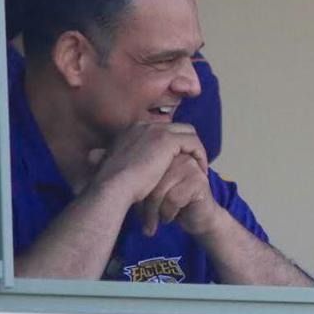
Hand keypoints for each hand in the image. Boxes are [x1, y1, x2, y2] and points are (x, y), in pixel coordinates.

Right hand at [88, 123, 207, 207]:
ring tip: (200, 166)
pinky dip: (199, 154)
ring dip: (196, 149)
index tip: (179, 161)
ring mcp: (155, 130)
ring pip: (187, 132)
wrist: (112, 188)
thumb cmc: (113, 185)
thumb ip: (124, 160)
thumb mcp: (116, 167)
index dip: (173, 144)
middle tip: (194, 161)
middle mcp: (143, 126)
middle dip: (187, 143)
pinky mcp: (167, 139)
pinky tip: (201, 169)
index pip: (161, 130)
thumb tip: (112, 161)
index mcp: (132, 131)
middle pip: (176, 128)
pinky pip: (193, 142)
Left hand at [141, 152, 220, 236]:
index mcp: (164, 153)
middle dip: (145, 205)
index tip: (139, 210)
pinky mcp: (198, 180)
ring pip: (159, 191)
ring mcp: (190, 166)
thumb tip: (112, 185)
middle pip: (149, 181)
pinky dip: (168, 213)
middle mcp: (178, 156)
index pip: (141, 171)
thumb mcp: (150, 190)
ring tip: (158, 220)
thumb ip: (139, 181)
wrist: (198, 218)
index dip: (138, 193)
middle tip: (146, 221)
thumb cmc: (172, 204)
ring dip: (155, 212)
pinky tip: (171, 217)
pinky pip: (173, 198)